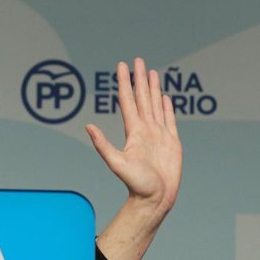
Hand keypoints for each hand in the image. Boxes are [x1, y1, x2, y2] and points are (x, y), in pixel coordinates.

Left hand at [86, 58, 182, 222]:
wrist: (155, 199)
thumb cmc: (137, 185)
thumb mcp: (117, 163)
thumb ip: (103, 145)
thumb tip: (88, 126)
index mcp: (133, 131)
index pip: (128, 100)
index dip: (124, 82)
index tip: (121, 66)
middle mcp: (145, 129)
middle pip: (142, 97)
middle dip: (140, 79)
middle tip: (138, 60)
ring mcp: (159, 135)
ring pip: (155, 105)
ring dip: (153, 88)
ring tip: (152, 72)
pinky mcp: (172, 142)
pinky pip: (169, 120)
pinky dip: (167, 107)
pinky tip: (164, 97)